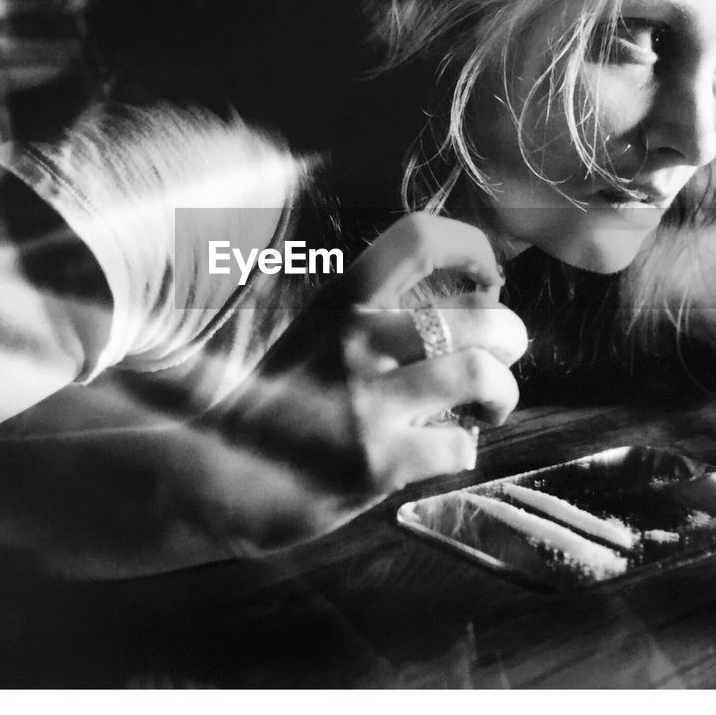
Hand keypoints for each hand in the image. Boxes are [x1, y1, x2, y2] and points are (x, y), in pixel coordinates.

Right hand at [198, 213, 527, 550]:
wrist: (204, 475)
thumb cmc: (264, 404)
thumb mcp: (303, 336)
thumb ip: (361, 316)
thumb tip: (436, 302)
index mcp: (339, 302)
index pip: (419, 241)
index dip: (472, 249)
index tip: (488, 275)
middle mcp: (357, 342)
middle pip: (480, 317)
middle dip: (510, 336)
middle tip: (501, 354)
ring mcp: (369, 404)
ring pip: (483, 375)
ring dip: (501, 391)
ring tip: (489, 405)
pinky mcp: (378, 464)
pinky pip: (460, 447)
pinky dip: (465, 448)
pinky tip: (443, 451)